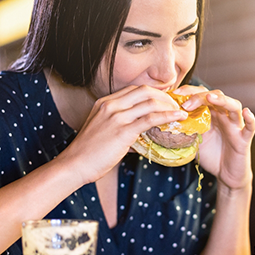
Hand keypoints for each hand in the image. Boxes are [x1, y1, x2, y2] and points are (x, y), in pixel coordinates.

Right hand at [57, 85, 186, 184]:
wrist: (74, 165)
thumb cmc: (89, 153)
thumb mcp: (103, 131)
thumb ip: (121, 128)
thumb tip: (141, 135)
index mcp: (105, 103)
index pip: (135, 90)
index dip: (154, 93)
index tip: (166, 100)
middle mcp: (111, 105)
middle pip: (145, 91)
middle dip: (164, 96)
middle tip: (176, 105)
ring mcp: (117, 116)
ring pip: (150, 102)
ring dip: (169, 105)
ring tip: (180, 112)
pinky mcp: (123, 130)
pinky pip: (151, 118)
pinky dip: (168, 116)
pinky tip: (178, 118)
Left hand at [174, 86, 254, 189]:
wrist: (227, 174)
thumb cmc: (212, 155)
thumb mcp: (194, 139)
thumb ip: (185, 129)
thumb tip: (163, 122)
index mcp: (212, 114)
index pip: (202, 95)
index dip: (190, 91)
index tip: (174, 94)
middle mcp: (225, 116)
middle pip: (217, 96)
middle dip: (200, 96)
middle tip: (185, 103)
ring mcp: (236, 126)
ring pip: (234, 106)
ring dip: (222, 100)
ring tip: (210, 97)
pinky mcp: (244, 139)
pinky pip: (250, 127)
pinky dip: (250, 119)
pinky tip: (246, 112)